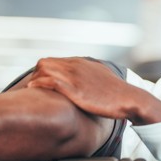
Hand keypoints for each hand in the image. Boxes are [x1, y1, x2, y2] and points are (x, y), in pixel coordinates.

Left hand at [26, 58, 160, 124]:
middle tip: (33, 88)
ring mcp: (75, 76)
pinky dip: (39, 83)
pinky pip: (50, 80)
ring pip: (44, 69)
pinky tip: (33, 89)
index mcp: (82, 64)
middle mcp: (76, 66)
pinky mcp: (75, 88)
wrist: (129, 98)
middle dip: (36, 74)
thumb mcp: (102, 80)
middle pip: (45, 63)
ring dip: (35, 79)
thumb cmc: (117, 95)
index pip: (54, 62)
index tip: (40, 84)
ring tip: (31, 90)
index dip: (44, 73)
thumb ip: (90, 79)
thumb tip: (86, 85)